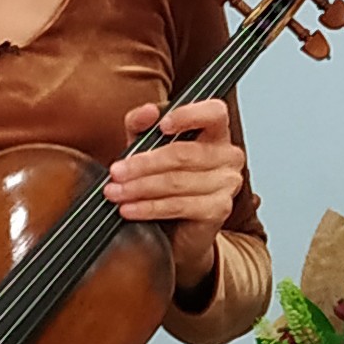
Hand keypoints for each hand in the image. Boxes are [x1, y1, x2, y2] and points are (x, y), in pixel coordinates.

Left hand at [107, 97, 244, 292]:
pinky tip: (129, 209)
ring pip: (177, 181)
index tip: (161, 125)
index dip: (189, 115)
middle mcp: (228, 156)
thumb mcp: (146, 147)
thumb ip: (142, 125)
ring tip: (115, 192)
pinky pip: (179, 205)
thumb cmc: (164, 182)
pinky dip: (149, 208)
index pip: (214, 112)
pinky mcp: (219, 209)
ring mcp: (227, 184)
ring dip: (140, 188)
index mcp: (216, 133)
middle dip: (143, 164)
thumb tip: (147, 112)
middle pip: (183, 153)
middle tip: (116, 172)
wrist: (177, 231)